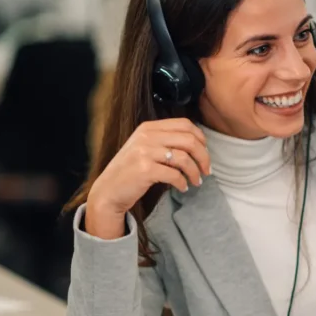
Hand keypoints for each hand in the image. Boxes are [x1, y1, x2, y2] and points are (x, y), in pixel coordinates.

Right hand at [85, 119, 210, 238]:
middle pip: (189, 140)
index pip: (185, 124)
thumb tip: (198, 144)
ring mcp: (144, 152)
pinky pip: (174, 174)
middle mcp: (147, 136)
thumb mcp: (145, 148)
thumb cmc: (130, 171)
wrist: (108, 190)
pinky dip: (183, 183)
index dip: (201, 138)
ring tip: (196, 181)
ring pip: (184, 158)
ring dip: (195, 172)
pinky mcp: (145, 170)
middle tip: (207, 170)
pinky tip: (183, 188)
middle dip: (204, 157)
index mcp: (149, 127)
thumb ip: (165, 141)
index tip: (205, 153)